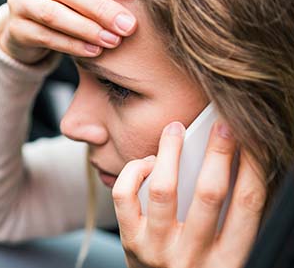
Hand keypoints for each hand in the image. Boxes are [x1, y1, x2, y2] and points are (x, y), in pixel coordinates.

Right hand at [0, 0, 137, 63]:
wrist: (28, 27)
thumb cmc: (67, 3)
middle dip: (101, 7)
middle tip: (128, 25)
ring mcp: (19, 1)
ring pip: (53, 14)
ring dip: (87, 29)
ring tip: (113, 40)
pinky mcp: (16, 28)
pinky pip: (46, 37)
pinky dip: (73, 45)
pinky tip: (95, 51)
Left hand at [113, 121, 266, 267]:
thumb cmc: (197, 265)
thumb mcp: (224, 252)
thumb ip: (229, 217)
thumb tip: (232, 162)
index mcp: (229, 259)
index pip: (248, 205)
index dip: (254, 167)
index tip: (253, 140)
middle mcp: (194, 256)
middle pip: (210, 194)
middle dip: (218, 153)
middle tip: (222, 125)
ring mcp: (158, 249)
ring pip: (164, 190)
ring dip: (170, 152)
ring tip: (175, 130)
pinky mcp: (130, 241)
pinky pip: (126, 196)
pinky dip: (135, 171)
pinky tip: (147, 163)